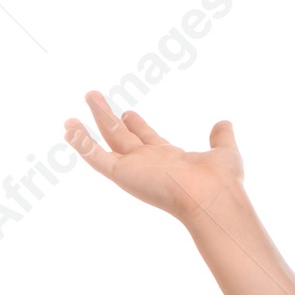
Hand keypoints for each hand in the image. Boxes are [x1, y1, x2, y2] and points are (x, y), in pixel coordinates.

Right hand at [64, 92, 244, 225]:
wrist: (211, 198)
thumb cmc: (221, 181)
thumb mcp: (225, 152)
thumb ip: (222, 137)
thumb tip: (224, 123)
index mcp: (170, 158)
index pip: (148, 138)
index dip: (137, 125)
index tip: (128, 113)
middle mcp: (149, 163)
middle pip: (123, 135)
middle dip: (109, 117)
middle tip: (93, 97)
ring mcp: (134, 169)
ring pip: (107, 141)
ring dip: (92, 124)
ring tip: (72, 114)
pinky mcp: (122, 174)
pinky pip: (96, 156)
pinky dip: (81, 143)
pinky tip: (69, 129)